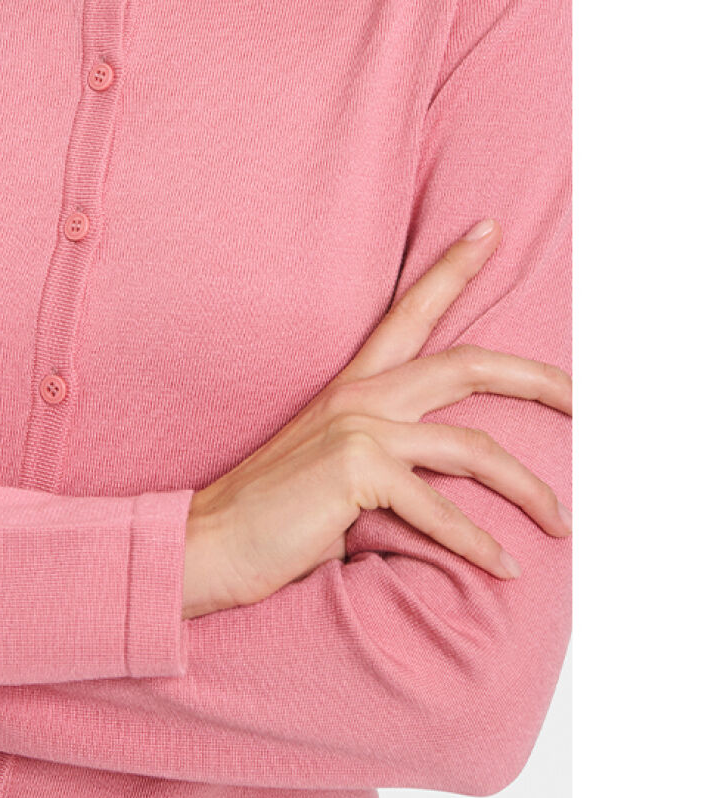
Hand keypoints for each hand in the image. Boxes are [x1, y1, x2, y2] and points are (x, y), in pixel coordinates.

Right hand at [182, 219, 571, 619]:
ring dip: (529, 489)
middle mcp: (360, 396)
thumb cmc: (272, 508)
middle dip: (540, 378)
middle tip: (586, 398)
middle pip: (469, 364)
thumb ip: (384, 451)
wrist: (212, 539)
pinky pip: (441, 510)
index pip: (409, 312)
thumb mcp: (332, 462)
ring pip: (474, 447)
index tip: (490, 230)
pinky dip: (479, 544)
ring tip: (561, 521)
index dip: (453, 268)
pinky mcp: (358, 471)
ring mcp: (358, 429)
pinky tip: (504, 567)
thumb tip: (442, 476)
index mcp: (353, 386)